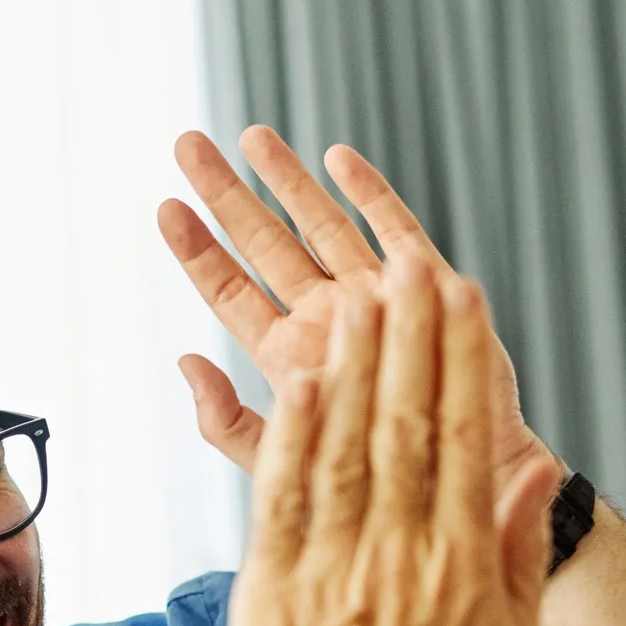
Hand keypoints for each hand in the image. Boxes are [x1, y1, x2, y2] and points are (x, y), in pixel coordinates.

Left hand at [159, 126, 548, 484]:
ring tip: (250, 136)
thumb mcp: (284, 464)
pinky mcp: (426, 290)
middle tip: (187, 144)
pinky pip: (395, 231)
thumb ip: (228, 422)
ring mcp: (376, 298)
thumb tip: (184, 365)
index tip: (164, 208)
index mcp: (288, 358)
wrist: (461, 488)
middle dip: (227, 194)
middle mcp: (327, 319)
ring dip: (287, 181)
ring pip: (322, 226)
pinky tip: (337, 159)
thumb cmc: (372, 487)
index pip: (229, 293)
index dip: (197, 251)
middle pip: (265, 245)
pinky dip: (367, 194)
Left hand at [228, 257, 561, 625]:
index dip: (461, 360)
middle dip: (411, 338)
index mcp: (460, 568)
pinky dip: (292, 434)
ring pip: (345, 449)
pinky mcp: (273, 600)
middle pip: (406, 427)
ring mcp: (332, 579)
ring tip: (361, 294)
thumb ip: (517, 551)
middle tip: (413, 266)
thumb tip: (534, 467)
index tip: (462, 296)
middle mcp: (399, 562)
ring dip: (355, 365)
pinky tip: (300, 376)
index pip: (462, 440)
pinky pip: (282, 500)